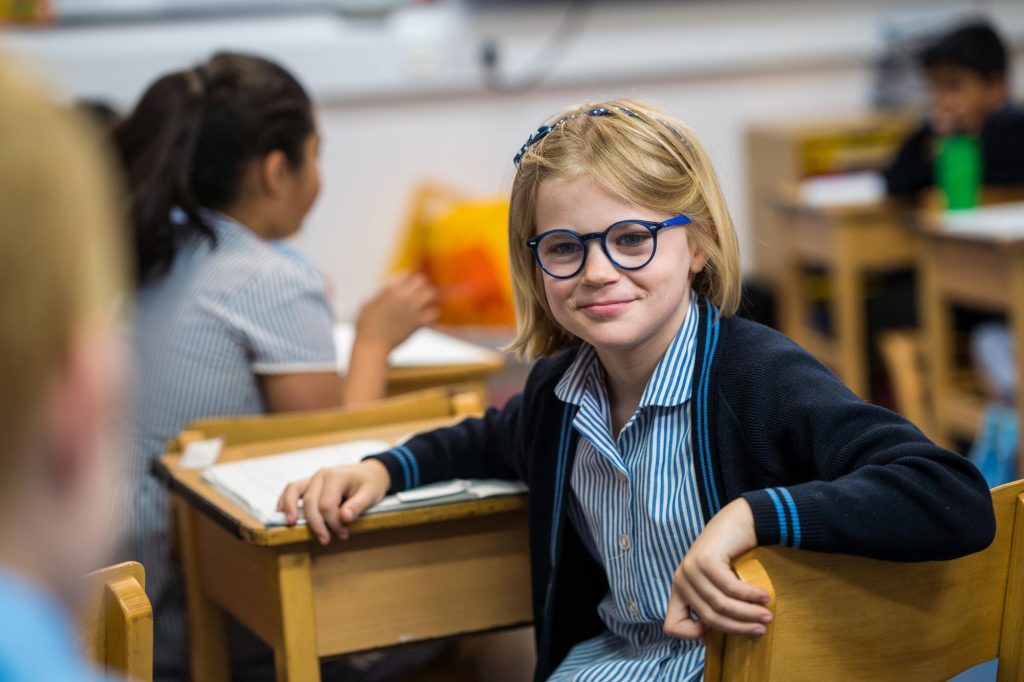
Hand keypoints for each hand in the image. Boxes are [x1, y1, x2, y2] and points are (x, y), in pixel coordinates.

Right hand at [276, 459, 390, 544]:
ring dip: (290, 508)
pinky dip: (285, 500)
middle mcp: (321, 475)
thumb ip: (357, 506)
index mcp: (336, 476)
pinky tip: (282, 513)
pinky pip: (292, 489)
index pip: (327, 505)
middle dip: (316, 524)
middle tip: (326, 540)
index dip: (333, 523)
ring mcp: (313, 478)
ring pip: (294, 491)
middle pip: (310, 502)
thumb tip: (344, 517)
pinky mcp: (310, 483)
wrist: (371, 473)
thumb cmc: (371, 484)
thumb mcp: (371, 495)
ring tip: (290, 524)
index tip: (344, 534)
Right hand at [355, 272, 438, 351]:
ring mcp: (413, 309)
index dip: (409, 275)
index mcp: (390, 289)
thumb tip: (388, 291)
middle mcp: (403, 296)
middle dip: (421, 283)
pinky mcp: (418, 322)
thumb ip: (382, 294)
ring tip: (427, 299)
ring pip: (431, 293)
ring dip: (430, 295)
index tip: (411, 277)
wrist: (373, 344)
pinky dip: (433, 312)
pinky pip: (434, 313)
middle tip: (420, 288)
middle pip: (421, 280)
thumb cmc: (366, 325)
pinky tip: (429, 314)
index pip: (406, 273)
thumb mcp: (369, 303)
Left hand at [663, 498, 770, 639]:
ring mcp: (691, 569)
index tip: (716, 634)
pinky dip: (750, 595)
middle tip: (761, 629)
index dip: (693, 635)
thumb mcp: (715, 586)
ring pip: (720, 605)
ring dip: (748, 614)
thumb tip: (707, 641)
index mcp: (679, 591)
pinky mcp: (706, 560)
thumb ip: (710, 608)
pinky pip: (730, 588)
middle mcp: (680, 580)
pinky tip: (765, 596)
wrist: (737, 522)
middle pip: (708, 618)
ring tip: (767, 616)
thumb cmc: (730, 559)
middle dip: (737, 628)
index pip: (672, 625)